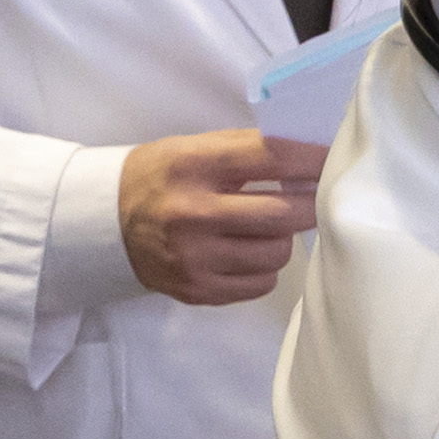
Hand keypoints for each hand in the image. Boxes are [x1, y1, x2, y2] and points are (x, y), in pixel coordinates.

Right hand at [116, 129, 321, 304]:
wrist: (105, 223)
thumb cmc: (161, 177)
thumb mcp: (193, 148)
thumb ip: (248, 152)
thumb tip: (313, 159)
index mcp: (193, 165)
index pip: (272, 157)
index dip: (313, 159)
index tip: (334, 159)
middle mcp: (193, 212)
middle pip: (284, 214)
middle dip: (309, 204)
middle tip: (314, 197)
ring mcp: (194, 257)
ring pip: (277, 253)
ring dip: (282, 238)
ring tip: (266, 227)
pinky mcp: (196, 289)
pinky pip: (260, 283)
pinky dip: (263, 268)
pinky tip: (246, 252)